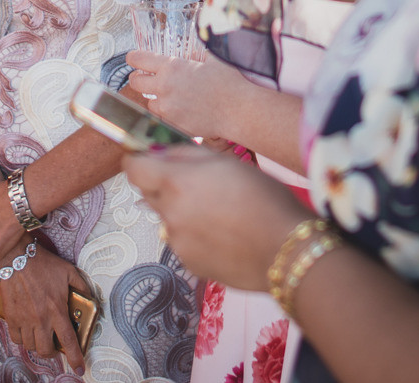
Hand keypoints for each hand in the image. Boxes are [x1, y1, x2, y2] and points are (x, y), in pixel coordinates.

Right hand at [0, 247, 91, 370]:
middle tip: (54, 345)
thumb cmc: (44, 264)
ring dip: (38, 345)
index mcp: (57, 310)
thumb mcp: (69, 272)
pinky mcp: (11, 318)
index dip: (75, 358)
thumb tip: (91, 297)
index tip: (79, 368)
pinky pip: (16, 339)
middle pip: (46, 350)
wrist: (16, 258)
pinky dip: (22, 339)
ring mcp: (24, 320)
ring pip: (31, 347)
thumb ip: (82, 286)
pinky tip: (27, 331)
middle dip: (53, 353)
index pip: (68, 341)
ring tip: (41, 336)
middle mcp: (41, 319)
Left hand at [124, 145, 304, 290]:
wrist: (285, 250)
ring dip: (183, 212)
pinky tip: (223, 234)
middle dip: (165, 185)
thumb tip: (159, 153)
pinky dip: (195, 235)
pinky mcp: (189, 264)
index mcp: (176, 184)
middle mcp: (169, 214)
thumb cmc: (262, 198)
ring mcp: (177, 243)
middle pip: (149, 194)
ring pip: (168, 218)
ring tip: (220, 212)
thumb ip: (185, 154)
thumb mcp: (226, 161)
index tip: (150, 159)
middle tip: (198, 183)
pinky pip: (183, 241)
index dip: (139, 161)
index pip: (133, 169)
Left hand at [125, 50, 251, 141]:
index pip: (139, 59)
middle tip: (145, 77)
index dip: (134, 57)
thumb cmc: (228, 81)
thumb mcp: (213, 57)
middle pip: (135, 82)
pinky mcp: (173, 124)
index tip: (133, 58)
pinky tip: (181, 110)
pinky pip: (162, 118)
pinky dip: (168, 114)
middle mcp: (164, 87)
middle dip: (138, 78)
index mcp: (171, 67)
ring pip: (148, 103)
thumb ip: (200, 48)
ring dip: (155, 98)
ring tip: (170, 96)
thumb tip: (200, 37)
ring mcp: (167, 108)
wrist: (237, 109)